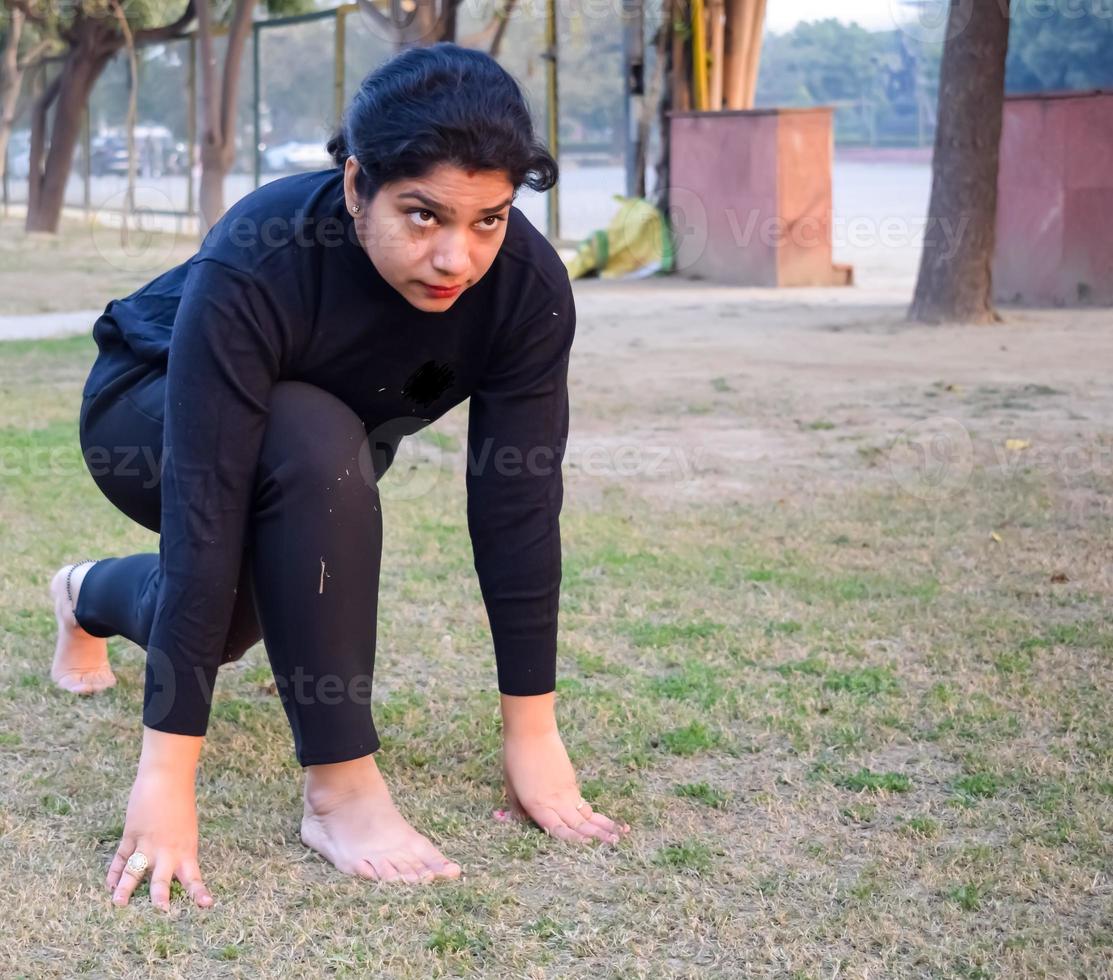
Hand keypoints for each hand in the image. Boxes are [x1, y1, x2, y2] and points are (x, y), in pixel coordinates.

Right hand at [106, 764, 213, 910]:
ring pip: (134, 870)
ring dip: (125, 888)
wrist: (168, 777)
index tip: (207, 905)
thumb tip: (171, 867)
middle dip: (161, 896)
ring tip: (118, 904)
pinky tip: (109, 885)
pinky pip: (121, 856)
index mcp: (186, 849)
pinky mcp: (132, 833)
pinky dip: (113, 871)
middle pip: (162, 878)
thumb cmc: (181, 802)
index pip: (194, 877)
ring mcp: (147, 843)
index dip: (199, 892)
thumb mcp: (187, 830)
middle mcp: (167, 850)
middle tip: (161, 912)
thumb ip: (179, 850)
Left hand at [499, 727, 630, 844]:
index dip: (572, 841)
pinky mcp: (572, 781)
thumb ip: (517, 808)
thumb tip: (519, 821)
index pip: (558, 830)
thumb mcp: (511, 787)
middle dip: (597, 837)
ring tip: (618, 836)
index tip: (586, 848)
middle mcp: (556, 801)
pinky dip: (595, 814)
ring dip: (602, 827)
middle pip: (579, 824)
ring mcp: (567, 791)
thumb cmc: (516, 758)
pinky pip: (584, 802)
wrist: (532, 732)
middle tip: (614, 846)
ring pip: (587, 814)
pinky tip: (602, 821)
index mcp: (538, 806)